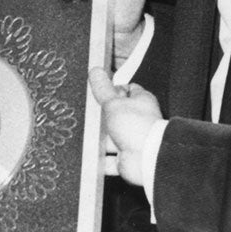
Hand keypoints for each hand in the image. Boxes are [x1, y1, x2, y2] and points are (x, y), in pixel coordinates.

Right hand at [88, 67, 162, 185]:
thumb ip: (103, 89)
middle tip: (88, 115)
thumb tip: (95, 70)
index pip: (127, 90)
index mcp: (140, 102)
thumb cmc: (136, 127)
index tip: (99, 92)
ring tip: (85, 136)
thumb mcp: (113, 103)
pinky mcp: (125, 159)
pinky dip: (100, 160)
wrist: (146, 158)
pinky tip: (89, 156)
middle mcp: (138, 121)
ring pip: (110, 139)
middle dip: (101, 118)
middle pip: (116, 115)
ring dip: (99, 140)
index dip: (112, 90)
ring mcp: (132, 140)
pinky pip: (109, 160)